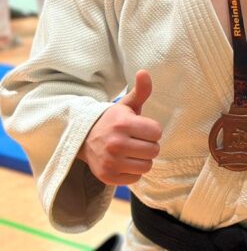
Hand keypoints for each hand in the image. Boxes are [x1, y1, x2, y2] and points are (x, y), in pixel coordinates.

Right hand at [78, 70, 161, 185]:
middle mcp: (115, 144)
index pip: (157, 132)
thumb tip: (144, 72)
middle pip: (154, 150)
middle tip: (138, 141)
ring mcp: (110, 162)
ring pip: (146, 166)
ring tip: (132, 152)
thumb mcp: (127, 105)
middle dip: (149, 145)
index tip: (142, 128)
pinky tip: (125, 162)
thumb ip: (141, 90)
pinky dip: (133, 172)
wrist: (84, 139)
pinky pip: (135, 178)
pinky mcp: (107, 177)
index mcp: (123, 124)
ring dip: (143, 159)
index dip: (152, 130)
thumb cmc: (113, 121)